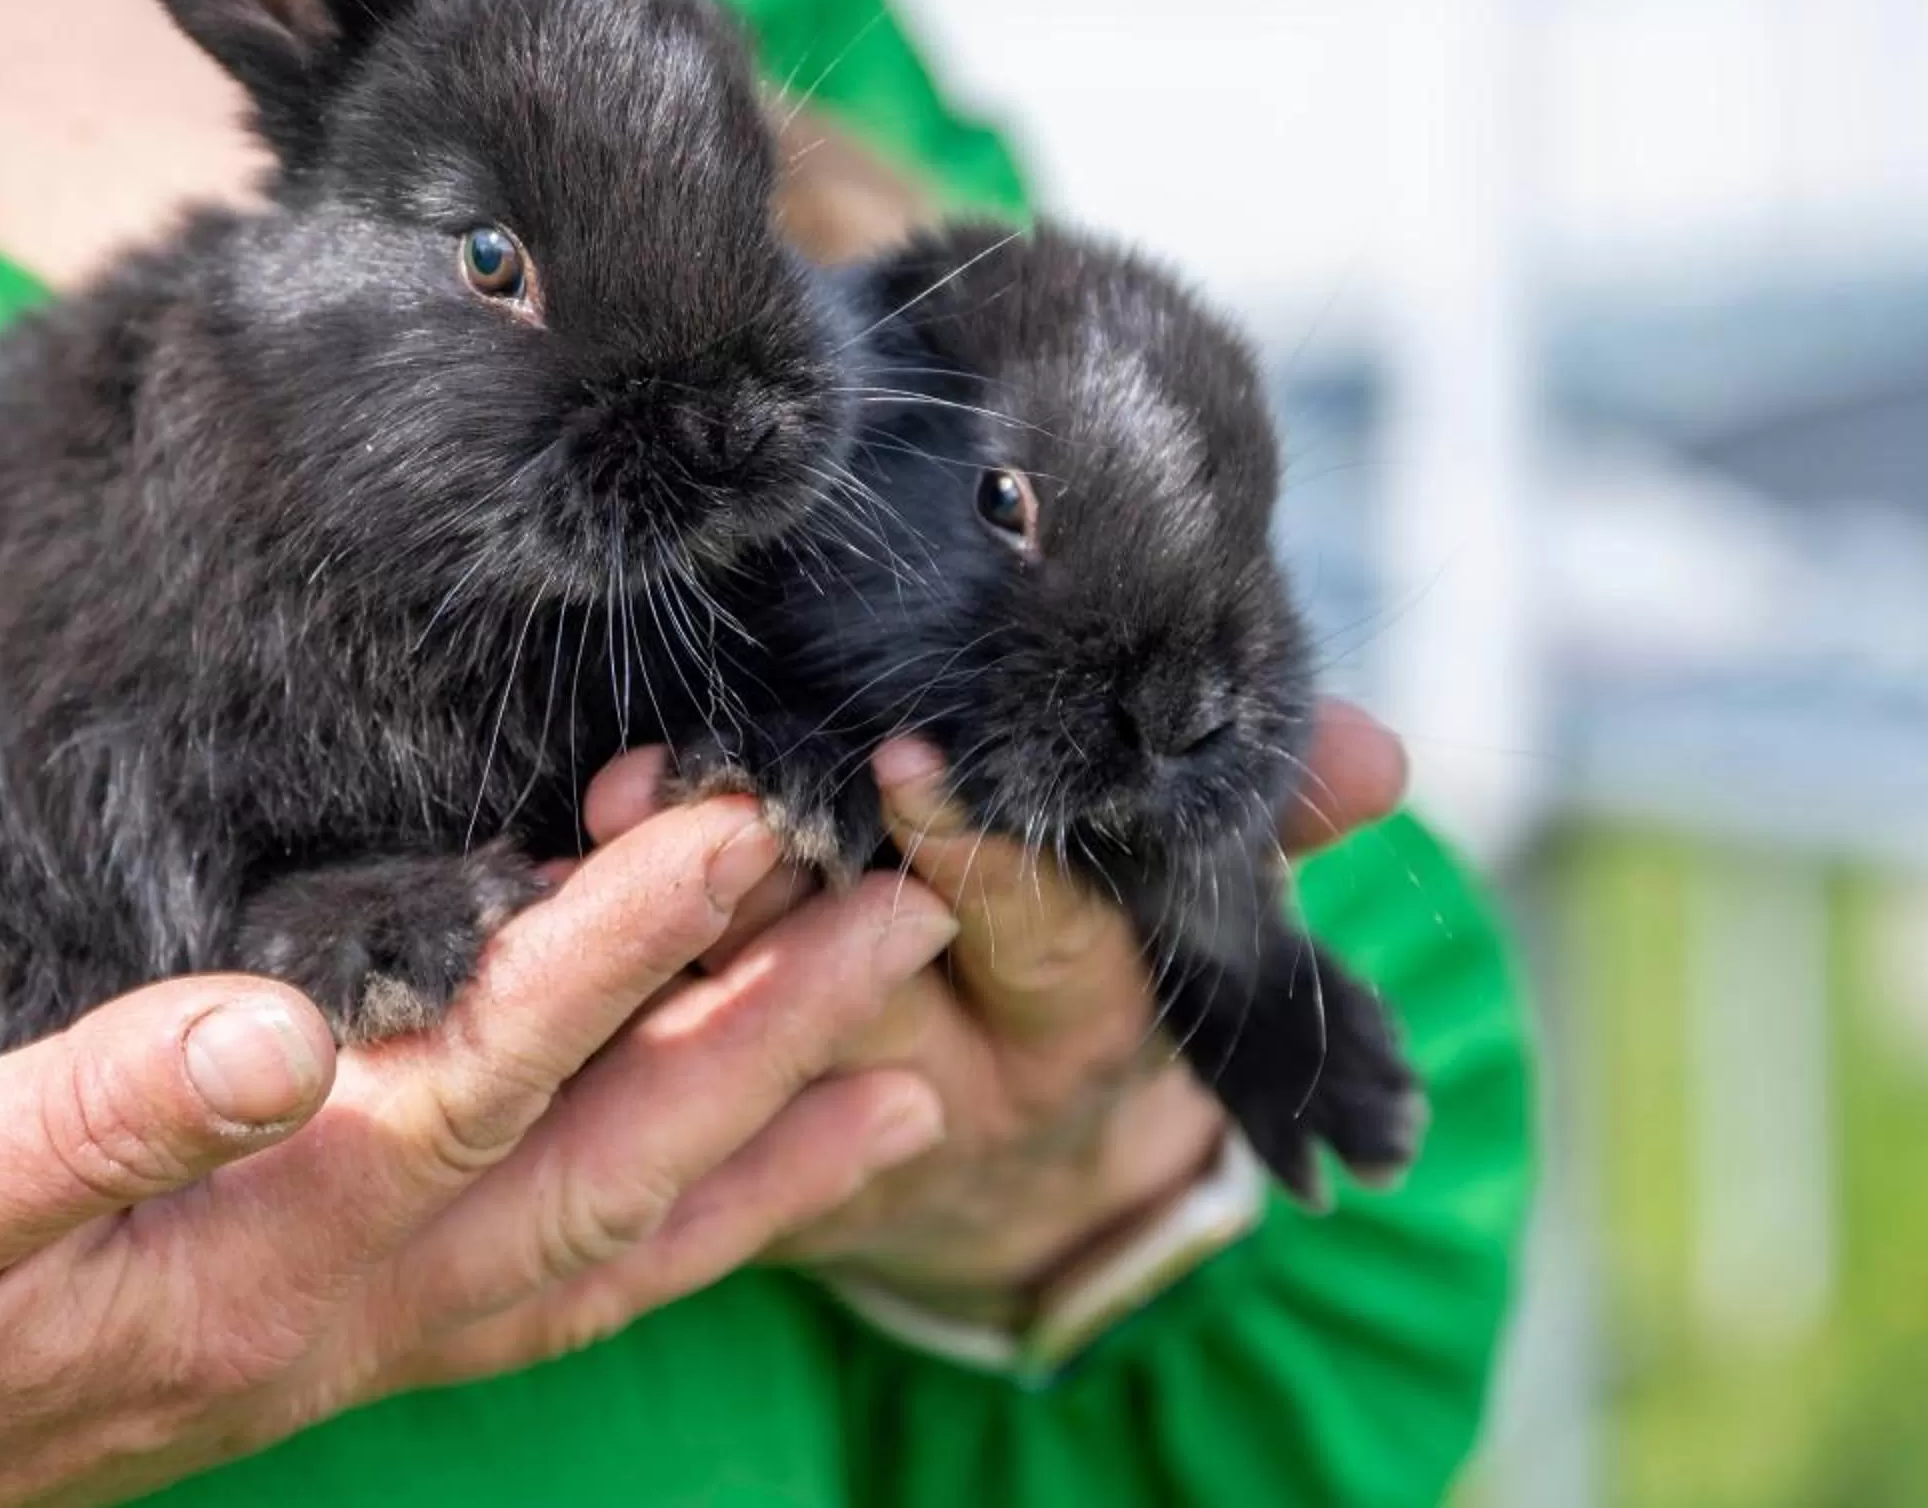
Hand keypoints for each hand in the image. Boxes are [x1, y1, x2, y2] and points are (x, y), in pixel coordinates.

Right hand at [0, 794, 954, 1506]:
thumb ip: (81, 1110)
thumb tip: (273, 1024)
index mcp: (250, 1244)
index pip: (487, 1067)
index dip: (620, 941)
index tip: (741, 819)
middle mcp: (333, 1305)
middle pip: (603, 1156)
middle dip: (767, 1030)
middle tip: (914, 910)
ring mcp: (335, 1339)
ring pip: (602, 1240)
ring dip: (758, 1145)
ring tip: (909, 1071)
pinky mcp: (308, 1338)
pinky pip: (540, 1284)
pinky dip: (658, 1228)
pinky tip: (710, 1187)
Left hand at [586, 701, 1407, 1327]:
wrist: (990, 1171)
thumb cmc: (1084, 966)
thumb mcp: (1190, 909)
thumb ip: (1261, 819)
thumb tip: (1383, 758)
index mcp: (1083, 1020)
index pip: (1041, 932)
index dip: (976, 852)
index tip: (905, 757)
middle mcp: (953, 1077)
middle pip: (862, 972)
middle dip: (785, 868)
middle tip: (705, 772)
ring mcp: (826, 1117)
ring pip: (738, 1013)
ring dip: (672, 913)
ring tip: (617, 802)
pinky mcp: (715, 1138)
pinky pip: (645, 1057)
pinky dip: (601, 967)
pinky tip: (544, 878)